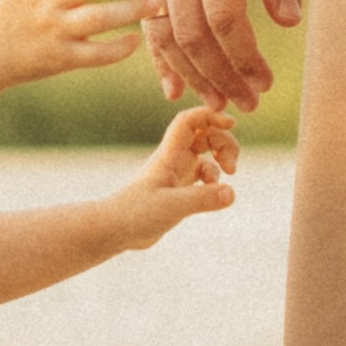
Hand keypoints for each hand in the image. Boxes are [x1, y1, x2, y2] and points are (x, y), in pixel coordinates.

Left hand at [101, 103, 238, 249]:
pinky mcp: (179, 191)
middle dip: (224, 142)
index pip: (190, 121)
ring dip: (222, 160)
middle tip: (231, 166)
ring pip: (206, 154)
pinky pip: (203, 176)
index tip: (231, 124)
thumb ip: (201, 199)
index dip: (211, 116)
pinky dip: (214, 180)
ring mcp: (177, 174)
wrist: (114, 230)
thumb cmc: (135, 214)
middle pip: (205, 134)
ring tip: (228, 176)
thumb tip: (231, 193)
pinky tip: (214, 196)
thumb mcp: (171, 207)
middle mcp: (174, 160)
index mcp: (169, 155)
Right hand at [134, 0, 300, 112]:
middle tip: (247, 105)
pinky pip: (142, 13)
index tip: (266, 84)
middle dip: (221, 76)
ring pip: (162, 30)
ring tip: (217, 101)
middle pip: (193, 34)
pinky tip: (172, 81)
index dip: (246, 60)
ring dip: (191, 72)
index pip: (227, 20)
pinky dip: (157, 52)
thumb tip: (287, 21)